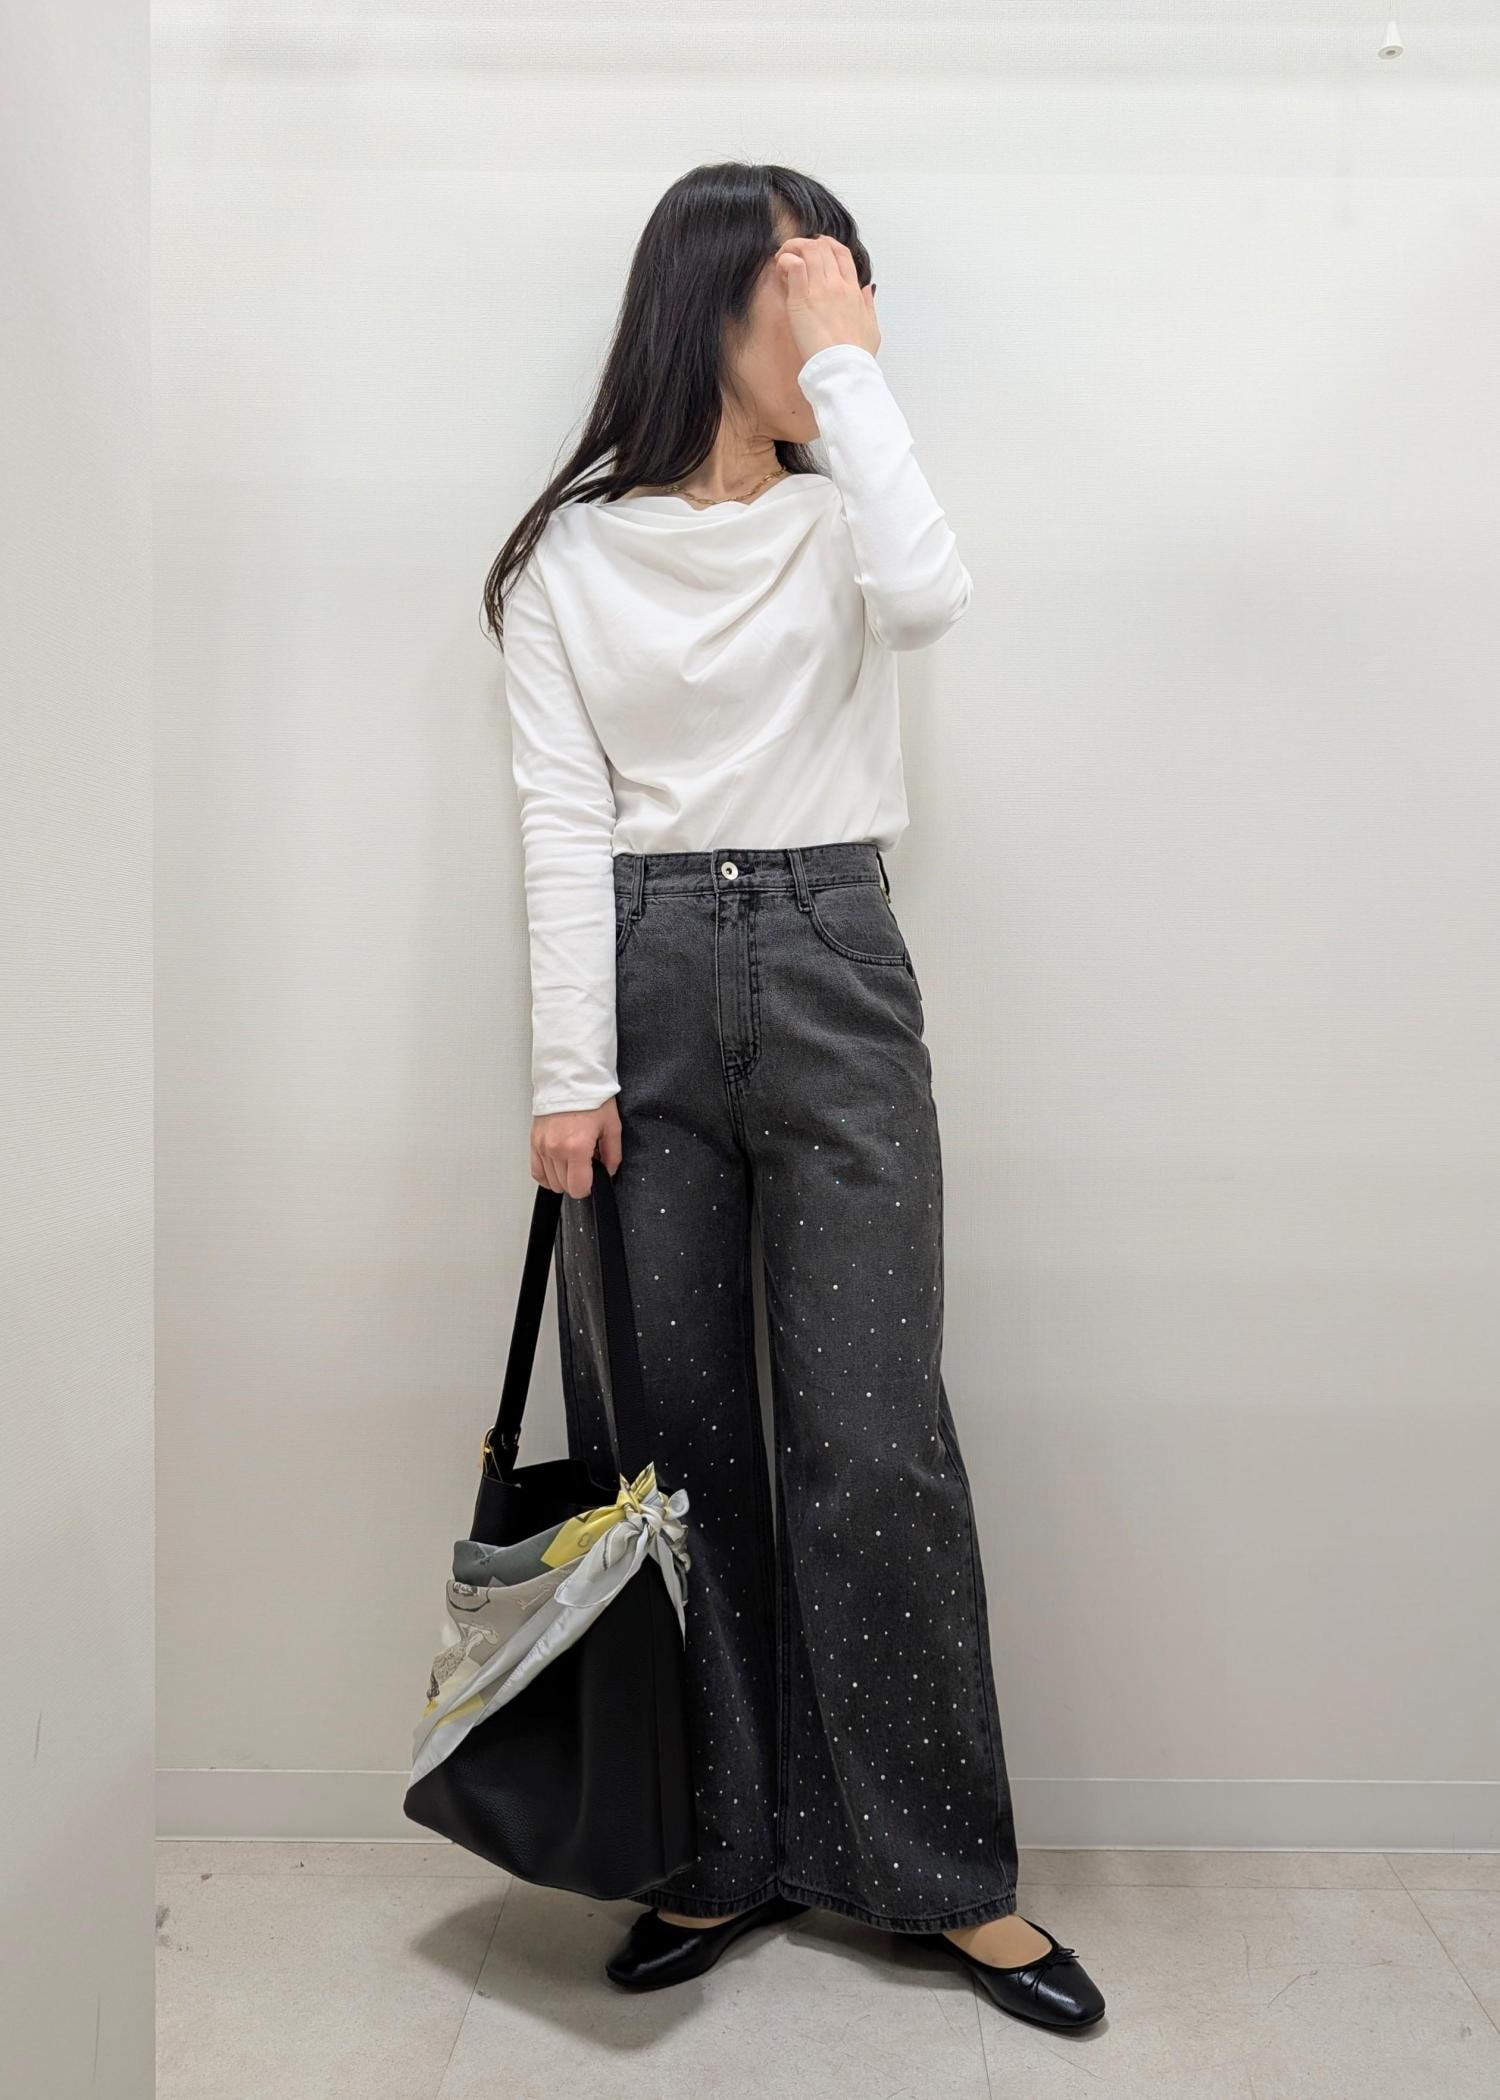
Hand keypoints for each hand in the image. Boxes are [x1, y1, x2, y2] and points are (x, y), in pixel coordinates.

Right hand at [530, 1096, 622, 1196]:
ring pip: (550, 1181)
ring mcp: (542, 1146)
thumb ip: (613, 1154)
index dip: (589, 1188)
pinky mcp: (534, 1141)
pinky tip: (557, 1168)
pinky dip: (547, 1175)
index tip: (594, 1180)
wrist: (570, 1077)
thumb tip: (609, 1171)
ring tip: (573, 1161)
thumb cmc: (591, 1096)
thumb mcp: (612, 1126)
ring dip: (563, 1178)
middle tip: (586, 1166)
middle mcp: (556, 1149)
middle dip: (577, 1182)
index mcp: (576, 1147)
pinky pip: (536, 1171)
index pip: (578, 1188)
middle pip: (564, 1186)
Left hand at [773, 235, 879, 365]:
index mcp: (853, 290)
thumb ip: (869, 305)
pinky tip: (781, 269)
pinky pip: (793, 265)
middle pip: (823, 247)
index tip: (816, 249)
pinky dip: (785, 260)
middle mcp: (838, 284)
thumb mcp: (872, 327)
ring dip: (793, 248)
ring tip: (783, 258)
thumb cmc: (856, 355)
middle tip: (794, 253)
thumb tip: (868, 289)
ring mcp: (820, 289)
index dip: (827, 245)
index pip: (842, 253)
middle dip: (806, 244)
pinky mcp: (802, 298)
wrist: (844, 367)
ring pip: (808, 250)